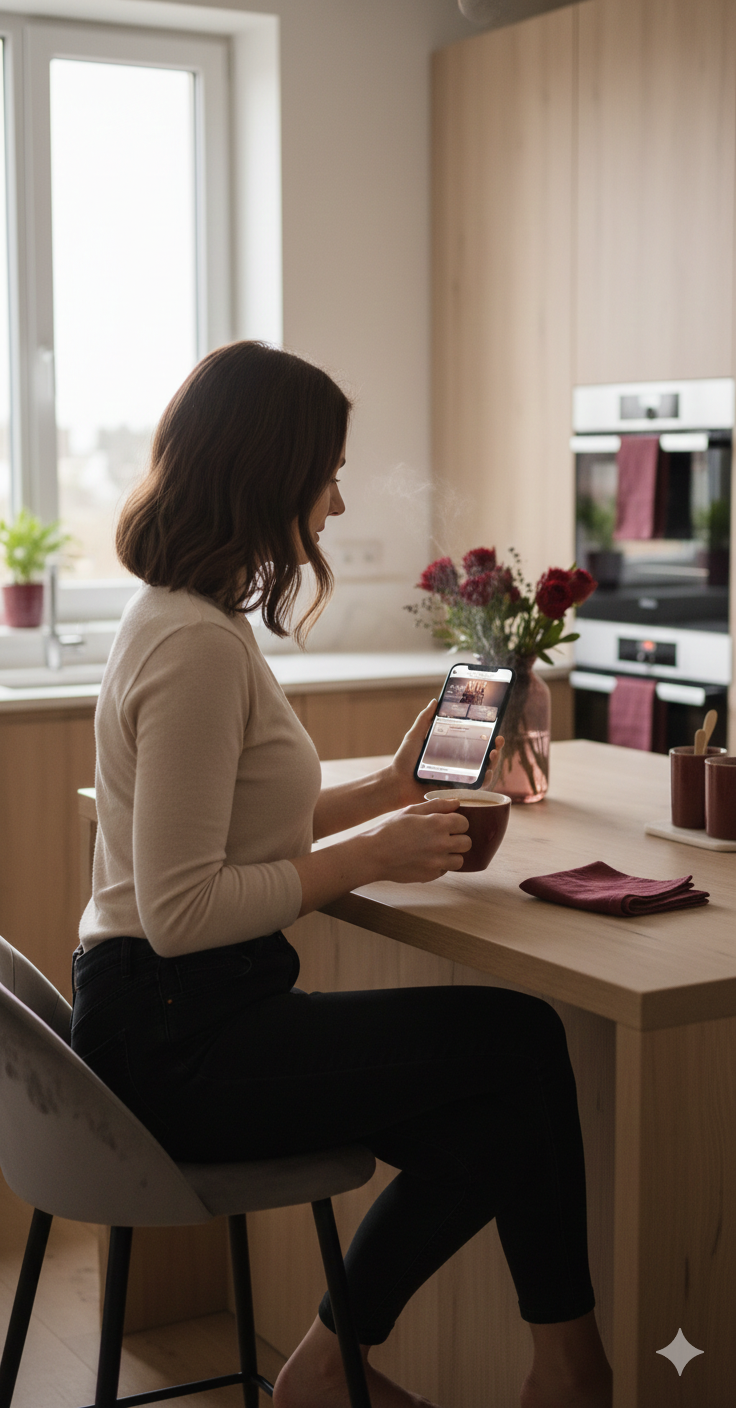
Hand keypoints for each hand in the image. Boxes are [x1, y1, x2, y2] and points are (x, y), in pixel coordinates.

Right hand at [367, 798, 470, 882]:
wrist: (374, 854)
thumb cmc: (390, 830)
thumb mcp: (411, 810)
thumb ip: (437, 805)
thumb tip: (456, 802)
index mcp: (438, 824)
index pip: (464, 823)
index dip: (458, 823)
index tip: (450, 824)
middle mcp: (441, 843)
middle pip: (467, 843)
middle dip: (458, 839)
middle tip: (446, 838)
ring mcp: (437, 862)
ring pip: (460, 860)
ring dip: (452, 855)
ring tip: (438, 851)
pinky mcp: (431, 875)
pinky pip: (445, 871)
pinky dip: (439, 866)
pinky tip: (426, 860)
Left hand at [386, 699, 505, 806]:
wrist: (397, 782)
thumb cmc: (405, 760)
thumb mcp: (415, 736)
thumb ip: (425, 719)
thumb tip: (435, 701)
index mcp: (452, 751)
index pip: (475, 743)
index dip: (487, 736)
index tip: (495, 728)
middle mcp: (459, 765)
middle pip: (484, 757)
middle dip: (496, 748)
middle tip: (498, 740)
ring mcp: (459, 779)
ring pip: (485, 772)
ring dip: (494, 763)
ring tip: (493, 754)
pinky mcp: (457, 792)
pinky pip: (476, 788)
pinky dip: (485, 781)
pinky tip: (487, 772)